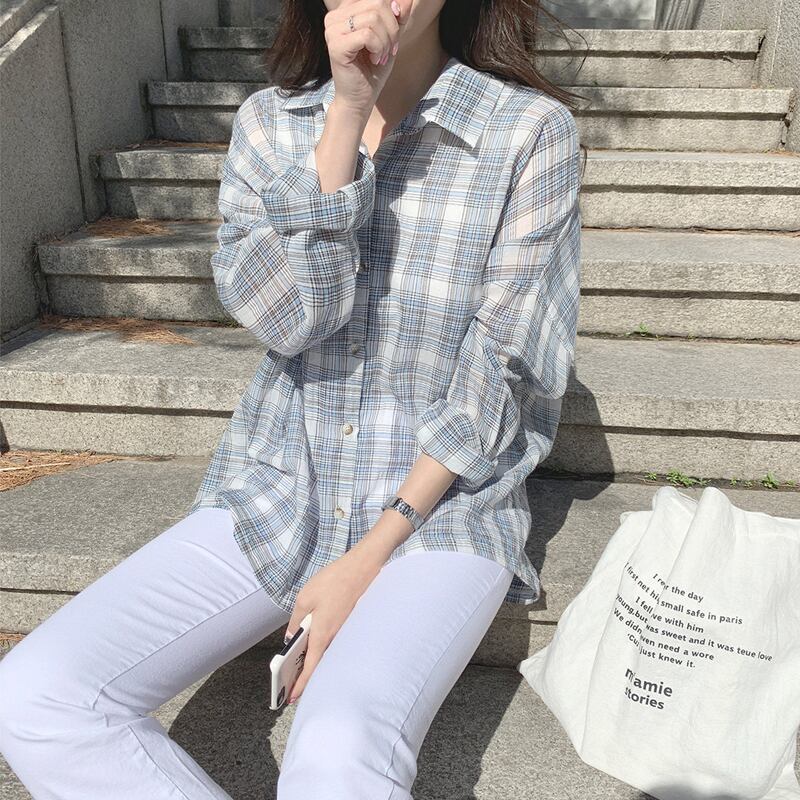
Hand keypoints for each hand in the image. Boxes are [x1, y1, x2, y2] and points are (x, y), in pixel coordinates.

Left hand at [282, 543, 384, 703]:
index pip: (310, 668)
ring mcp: (344, 631)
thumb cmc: (333, 581)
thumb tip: (291, 638)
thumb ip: (295, 620)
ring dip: (313, 663)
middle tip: (290, 686)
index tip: (290, 699)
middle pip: (318, 664)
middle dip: (304, 678)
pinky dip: (322, 650)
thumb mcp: (305, 598)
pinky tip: (314, 646)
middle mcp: (335, 637)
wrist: (362, 567)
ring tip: (298, 668)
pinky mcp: (348, 624)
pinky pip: (334, 644)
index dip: (300, 685)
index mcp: (322, 634)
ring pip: (326, 654)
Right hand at [324, 0, 404, 113]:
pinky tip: (374, 60)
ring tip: (380, 57)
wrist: (360, 99)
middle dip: (391, 29)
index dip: (393, 17)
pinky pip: (367, 35)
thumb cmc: (372, 70)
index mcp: (346, 11)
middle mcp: (335, 17)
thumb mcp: (390, 39)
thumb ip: (398, 17)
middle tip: (389, 49)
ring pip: (373, 19)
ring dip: (385, 41)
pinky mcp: (336, 46)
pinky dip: (378, 48)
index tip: (392, 39)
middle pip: (377, 4)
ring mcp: (333, 31)